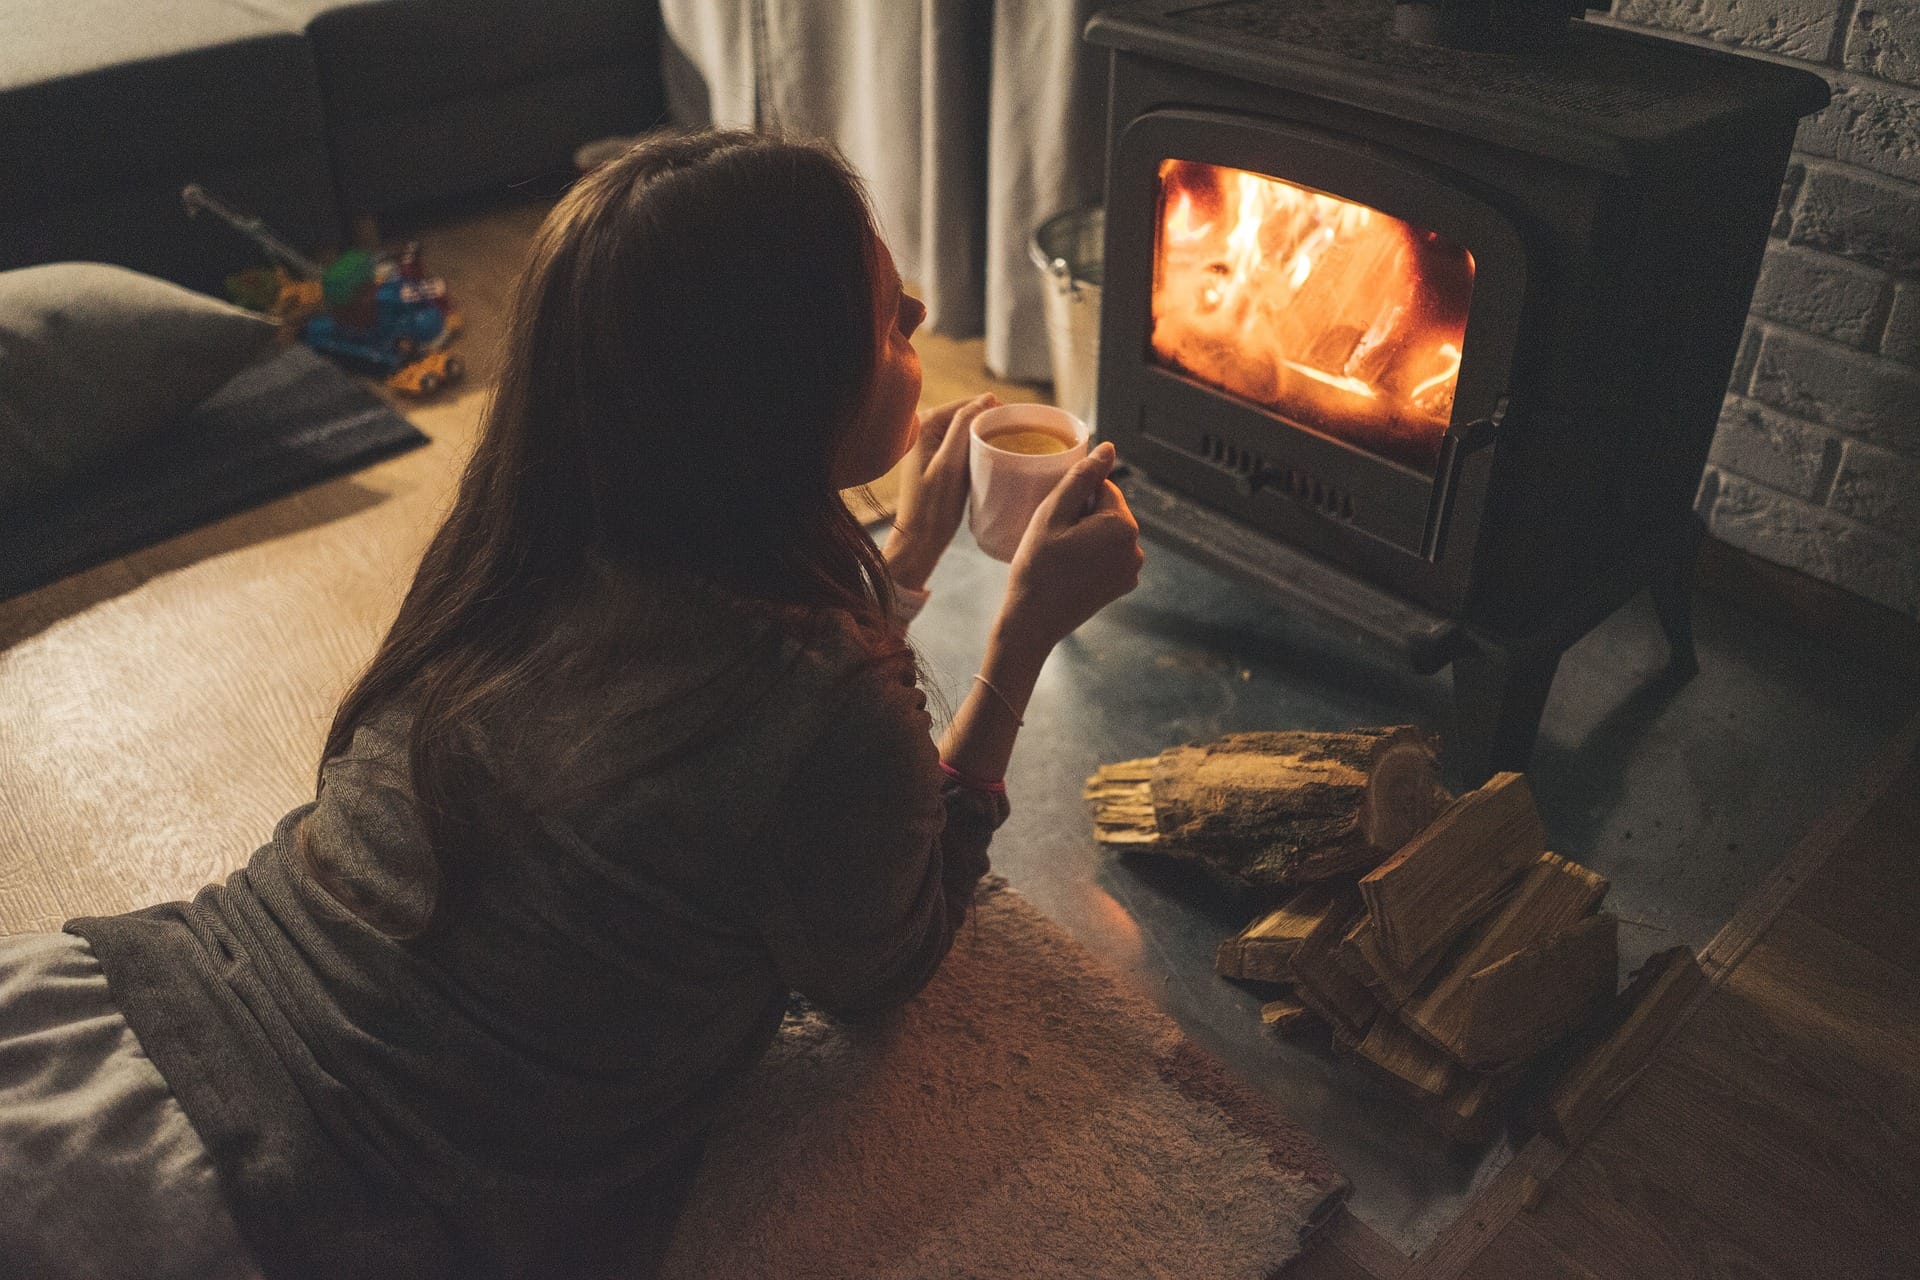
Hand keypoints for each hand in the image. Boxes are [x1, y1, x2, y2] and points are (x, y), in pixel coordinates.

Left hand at [883, 394, 997, 590]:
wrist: (920, 539)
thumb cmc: (934, 505)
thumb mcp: (951, 463)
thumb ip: (964, 426)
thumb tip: (986, 398)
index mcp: (924, 424)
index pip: (965, 405)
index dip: (992, 411)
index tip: (1019, 423)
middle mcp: (922, 429)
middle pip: (966, 416)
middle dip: (989, 424)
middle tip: (1016, 437)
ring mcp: (928, 444)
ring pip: (965, 431)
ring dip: (984, 437)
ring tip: (1007, 447)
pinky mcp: (935, 460)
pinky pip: (961, 445)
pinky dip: (976, 449)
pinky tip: (991, 458)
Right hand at [997, 442, 1143, 650]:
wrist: (1033, 621)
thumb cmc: (1037, 566)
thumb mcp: (1052, 514)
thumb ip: (1082, 477)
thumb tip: (1108, 449)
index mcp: (1122, 525)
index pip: (1102, 487)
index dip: (1075, 498)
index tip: (1055, 519)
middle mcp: (1136, 547)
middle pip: (1108, 510)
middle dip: (1084, 515)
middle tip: (1054, 538)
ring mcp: (1131, 569)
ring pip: (1108, 532)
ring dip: (1087, 534)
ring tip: (1061, 554)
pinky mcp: (1123, 585)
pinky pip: (1109, 555)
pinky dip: (1093, 555)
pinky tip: (1070, 569)